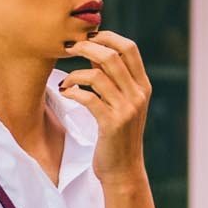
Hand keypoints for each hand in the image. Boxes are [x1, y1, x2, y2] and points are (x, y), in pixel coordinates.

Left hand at [59, 28, 148, 181]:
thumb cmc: (117, 137)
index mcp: (142, 86)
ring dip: (75, 73)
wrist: (123, 171)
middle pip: (111, 56)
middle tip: (69, 49)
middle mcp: (137, 94)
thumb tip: (95, 51)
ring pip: (97, 75)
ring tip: (65, 81)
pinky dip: (73, 92)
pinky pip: (88, 98)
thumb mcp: (123, 105)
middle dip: (87, 47)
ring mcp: (126, 109)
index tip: (88, 37)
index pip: (129, 48)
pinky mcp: (111, 124)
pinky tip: (66, 93)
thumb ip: (114, 80)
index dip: (108, 37)